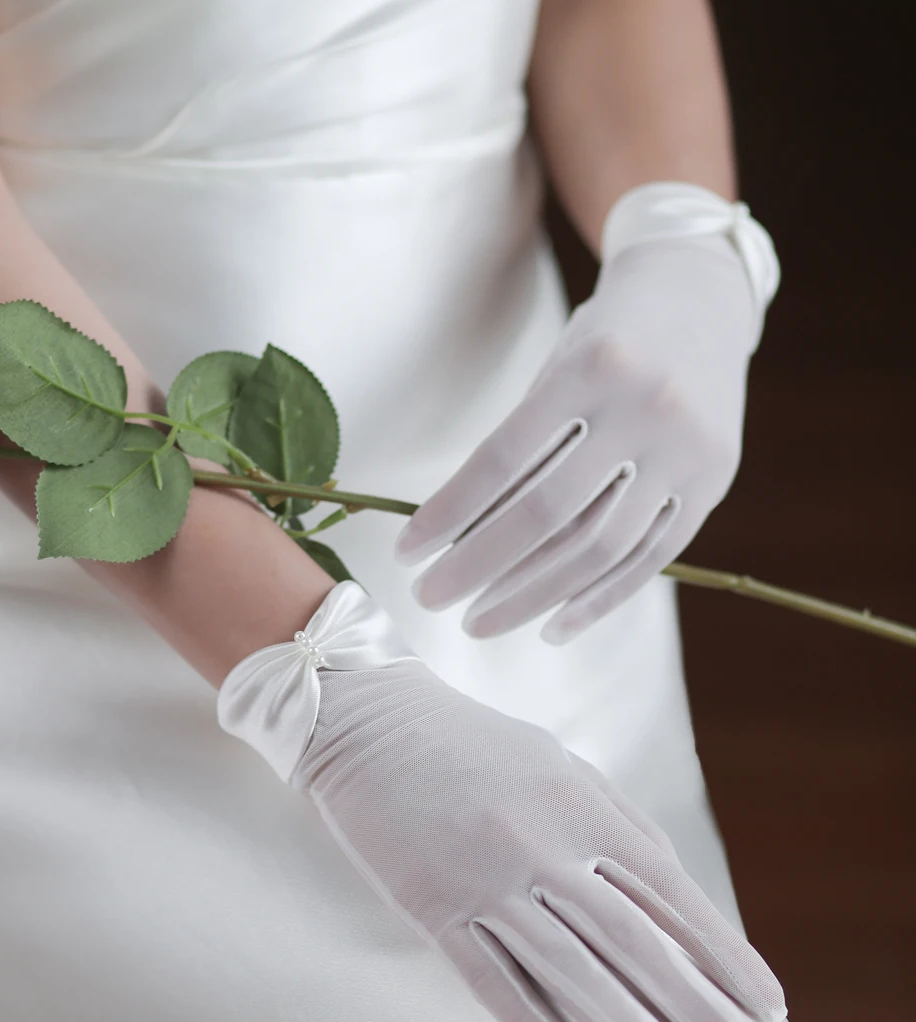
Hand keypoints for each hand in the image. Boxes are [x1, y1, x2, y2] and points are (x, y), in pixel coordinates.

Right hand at [218, 583, 784, 1021]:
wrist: (367, 720)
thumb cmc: (467, 739)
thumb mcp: (554, 759)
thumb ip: (614, 815)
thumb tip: (671, 875)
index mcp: (577, 805)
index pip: (668, 892)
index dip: (721, 951)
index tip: (762, 1001)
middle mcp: (540, 845)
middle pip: (631, 938)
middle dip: (695, 1001)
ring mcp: (483, 879)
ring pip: (569, 966)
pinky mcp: (431, 905)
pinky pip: (489, 977)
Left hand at [396, 185, 776, 642]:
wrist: (701, 297)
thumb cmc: (605, 339)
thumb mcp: (555, 370)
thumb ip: (521, 448)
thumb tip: (459, 537)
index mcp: (590, 369)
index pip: (502, 461)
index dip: (448, 514)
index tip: (406, 552)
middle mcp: (645, 408)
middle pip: (548, 514)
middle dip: (478, 566)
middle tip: (431, 597)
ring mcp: (687, 450)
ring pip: (599, 548)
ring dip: (531, 596)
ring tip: (479, 620)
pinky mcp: (712, 483)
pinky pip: (650, 558)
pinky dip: (597, 600)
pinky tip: (551, 626)